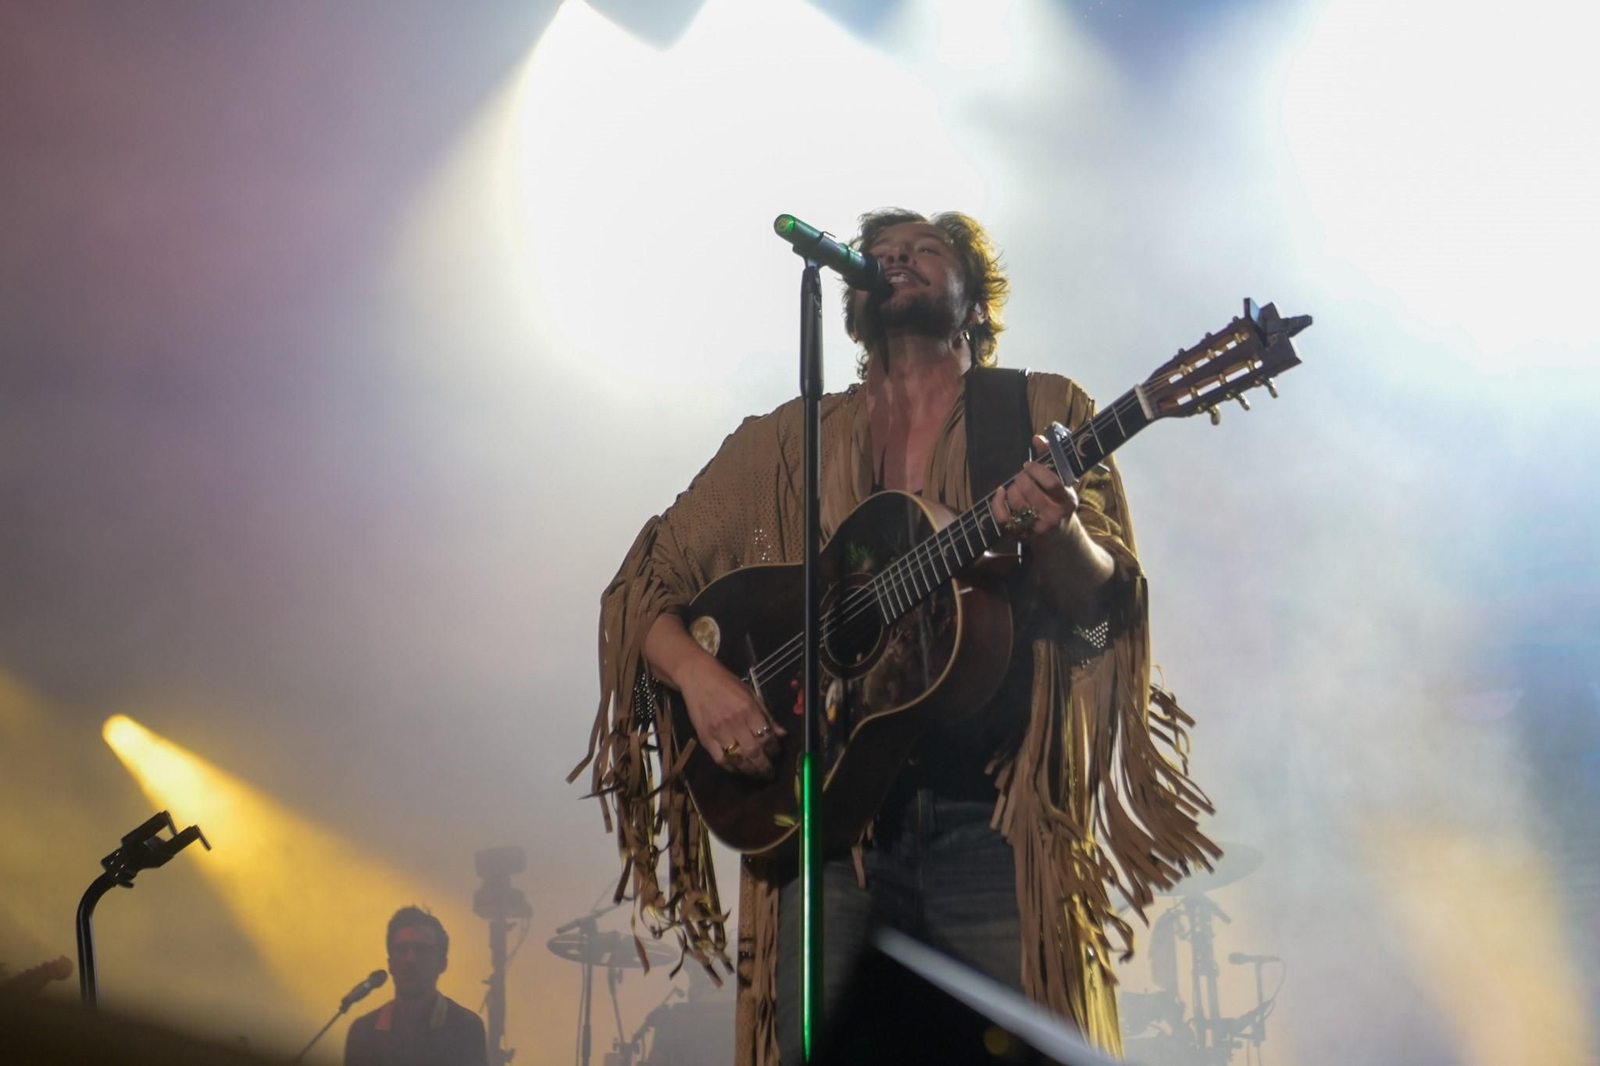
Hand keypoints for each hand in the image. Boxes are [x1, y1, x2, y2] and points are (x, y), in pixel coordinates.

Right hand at [678, 655, 785, 777]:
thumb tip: (782, 734)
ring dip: (750, 770)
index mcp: (748, 709)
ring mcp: (718, 732)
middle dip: (764, 766)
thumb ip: (767, 716)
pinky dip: (731, 768)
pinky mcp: (705, 738)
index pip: (766, 736)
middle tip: (770, 774)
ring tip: (757, 774)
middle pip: (754, 752)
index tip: (776, 753)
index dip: (774, 749)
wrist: (698, 679)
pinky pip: (721, 760)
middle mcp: (734, 722)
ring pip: (738, 759)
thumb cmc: (727, 684)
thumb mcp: (751, 694)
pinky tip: (738, 769)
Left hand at [990, 433, 1079, 543]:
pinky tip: (1000, 492)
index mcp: (1067, 501)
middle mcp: (1054, 515)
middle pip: (1029, 490)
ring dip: (1011, 488)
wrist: (1059, 538)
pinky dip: (997, 502)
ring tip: (1016, 486)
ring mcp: (1037, 527)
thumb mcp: (1062, 482)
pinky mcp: (1022, 534)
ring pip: (1016, 500)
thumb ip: (1050, 458)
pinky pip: (1003, 516)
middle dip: (1021, 478)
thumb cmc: (1058, 503)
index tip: (1028, 465)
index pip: (1051, 482)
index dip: (1036, 470)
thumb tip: (1037, 438)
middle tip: (1022, 476)